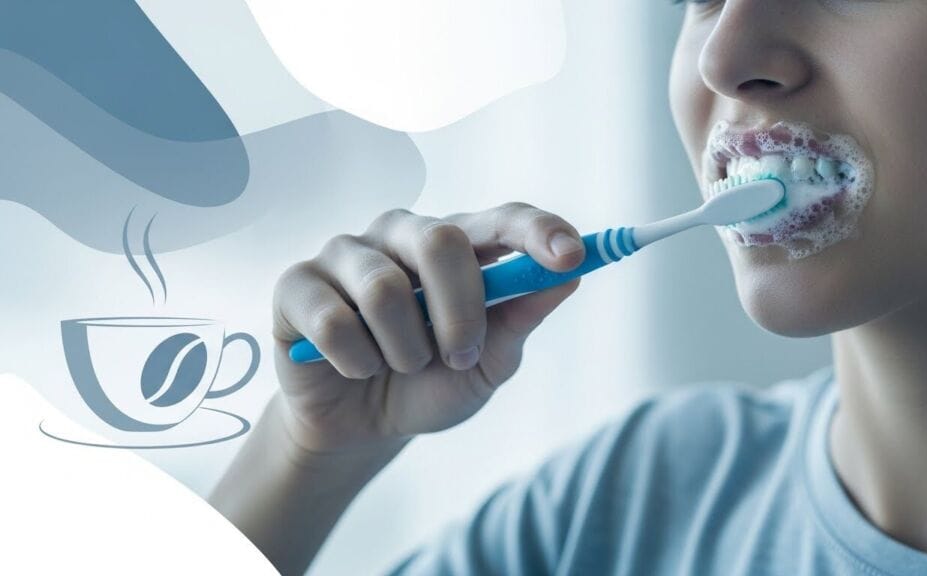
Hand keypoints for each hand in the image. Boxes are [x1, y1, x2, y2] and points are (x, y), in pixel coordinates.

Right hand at [271, 202, 584, 452]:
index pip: (501, 219)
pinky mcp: (298, 284)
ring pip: (384, 289)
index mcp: (455, 246)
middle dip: (459, 313)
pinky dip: (356, 361)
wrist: (363, 427)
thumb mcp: (487, 363)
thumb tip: (568, 277)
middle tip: (458, 357)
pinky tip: (355, 366)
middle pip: (439, 241)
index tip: (573, 255)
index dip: (537, 230)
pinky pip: (333, 320)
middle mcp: (400, 236)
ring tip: (400, 367)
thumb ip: (520, 319)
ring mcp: (346, 254)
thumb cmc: (430, 383)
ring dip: (404, 350)